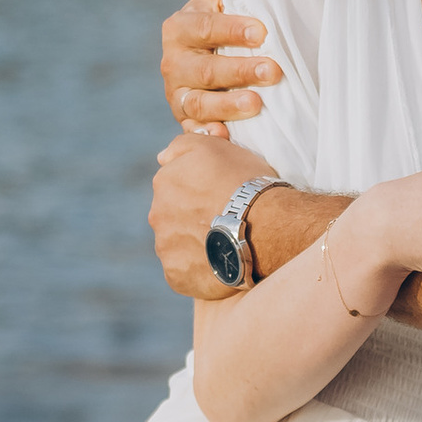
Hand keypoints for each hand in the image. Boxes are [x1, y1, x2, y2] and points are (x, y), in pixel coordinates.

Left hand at [152, 127, 261, 299]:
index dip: (200, 191)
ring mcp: (165, 248)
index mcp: (164, 182)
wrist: (264, 226)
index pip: (176, 185)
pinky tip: (222, 264)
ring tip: (227, 244)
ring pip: (179, 245)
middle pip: (174, 216)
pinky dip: (201, 270)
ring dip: (197, 244)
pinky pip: (186, 273)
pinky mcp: (176, 276)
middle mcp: (157, 215)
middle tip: (225, 221)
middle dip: (194, 218)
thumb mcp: (215, 146)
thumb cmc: (245, 182)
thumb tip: (162, 157)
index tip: (221, 195)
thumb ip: (183, 145)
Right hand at [162, 0, 278, 132]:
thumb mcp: (219, 4)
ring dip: (228, 105)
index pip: (205, 28)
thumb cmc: (220, 27)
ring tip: (258, 104)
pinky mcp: (185, 121)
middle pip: (205, 70)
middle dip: (240, 70)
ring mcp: (177, 95)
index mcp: (180, 28)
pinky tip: (226, 136)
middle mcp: (174, 63)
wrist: (206, 62)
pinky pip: (194, 131)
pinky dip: (207, 134)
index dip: (232, 30)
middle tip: (274, 71)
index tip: (263, 32)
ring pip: (199, 103)